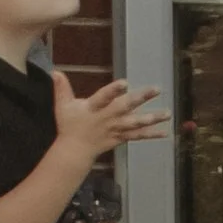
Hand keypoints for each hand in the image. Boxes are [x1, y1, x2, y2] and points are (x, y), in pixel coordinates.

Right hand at [52, 69, 168, 171]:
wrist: (75, 151)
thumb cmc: (69, 125)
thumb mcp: (62, 106)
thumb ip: (61, 88)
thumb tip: (55, 71)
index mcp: (93, 108)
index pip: (104, 97)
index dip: (114, 90)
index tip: (125, 83)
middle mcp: (107, 117)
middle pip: (125, 107)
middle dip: (141, 98)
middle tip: (156, 89)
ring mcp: (116, 128)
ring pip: (135, 122)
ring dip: (152, 118)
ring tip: (167, 113)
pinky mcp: (121, 137)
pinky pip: (138, 136)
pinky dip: (151, 134)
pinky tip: (165, 131)